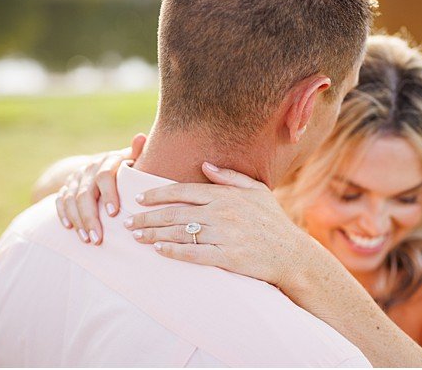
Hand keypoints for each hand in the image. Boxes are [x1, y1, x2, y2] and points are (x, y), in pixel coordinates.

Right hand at [55, 133, 145, 244]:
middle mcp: (89, 168)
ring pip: (71, 198)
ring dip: (78, 220)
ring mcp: (76, 177)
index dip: (108, 194)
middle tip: (98, 239)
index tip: (113, 213)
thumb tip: (141, 137)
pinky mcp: (66, 186)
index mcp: (108, 161)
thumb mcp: (133, 159)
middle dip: (90, 217)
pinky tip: (69, 227)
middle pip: (85, 193)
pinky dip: (63, 213)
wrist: (101, 163)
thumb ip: (137, 153)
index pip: (105, 176)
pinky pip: (60, 199)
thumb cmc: (126, 168)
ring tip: (87, 239)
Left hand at [123, 162, 310, 286]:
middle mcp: (220, 213)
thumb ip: (229, 176)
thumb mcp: (256, 190)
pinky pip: (194, 254)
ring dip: (154, 234)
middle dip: (147, 216)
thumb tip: (205, 164)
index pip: (182, 191)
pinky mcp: (228, 257)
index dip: (157, 194)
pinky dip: (174, 251)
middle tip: (128, 220)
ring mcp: (224, 235)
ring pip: (180, 233)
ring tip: (136, 236)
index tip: (139, 197)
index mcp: (224, 195)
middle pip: (174, 212)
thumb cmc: (273, 221)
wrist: (293, 254)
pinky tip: (159, 250)